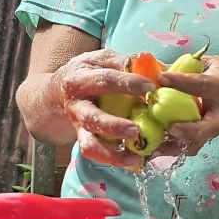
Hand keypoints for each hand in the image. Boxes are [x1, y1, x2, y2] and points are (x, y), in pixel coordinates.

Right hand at [50, 49, 156, 168]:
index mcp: (80, 79)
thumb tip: (161, 70)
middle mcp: (76, 105)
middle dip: (115, 126)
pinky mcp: (84, 138)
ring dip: (112, 152)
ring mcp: (79, 125)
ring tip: (136, 155)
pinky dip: (114, 159)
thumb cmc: (88, 71)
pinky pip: (96, 153)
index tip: (151, 87)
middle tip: (137, 130)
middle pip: (93, 118)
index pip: (105, 80)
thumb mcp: (102, 59)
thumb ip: (127, 63)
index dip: (128, 83)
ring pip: (90, 143)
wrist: (56, 92)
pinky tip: (134, 160)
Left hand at [157, 55, 218, 154]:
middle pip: (208, 127)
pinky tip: (154, 149)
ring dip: (176, 147)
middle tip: (171, 129)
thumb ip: (182, 66)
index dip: (182, 82)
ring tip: (155, 147)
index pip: (202, 85)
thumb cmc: (217, 73)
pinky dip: (172, 150)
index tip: (161, 78)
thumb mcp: (204, 63)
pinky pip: (189, 147)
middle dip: (190, 131)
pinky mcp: (204, 137)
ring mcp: (213, 127)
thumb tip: (153, 67)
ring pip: (198, 143)